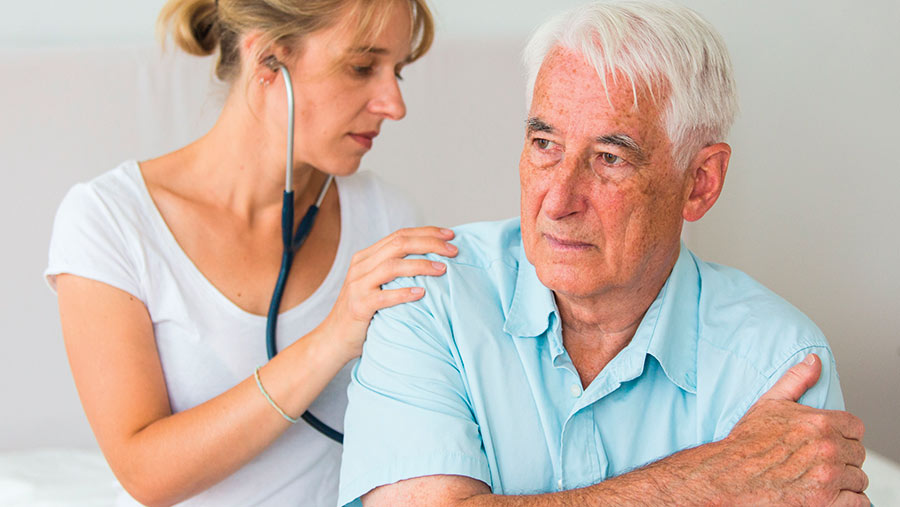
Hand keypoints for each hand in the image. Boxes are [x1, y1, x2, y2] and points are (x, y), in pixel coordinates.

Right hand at [323, 226, 457, 359]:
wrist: (334, 339)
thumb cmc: (365, 313)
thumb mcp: (378, 285)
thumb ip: (396, 271)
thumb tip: (434, 261)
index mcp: (366, 256)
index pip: (400, 235)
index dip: (427, 232)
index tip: (451, 235)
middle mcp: (361, 266)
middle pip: (399, 244)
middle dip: (429, 244)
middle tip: (453, 250)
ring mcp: (357, 285)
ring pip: (392, 266)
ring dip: (421, 265)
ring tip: (442, 269)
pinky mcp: (358, 306)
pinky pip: (384, 296)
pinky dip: (404, 293)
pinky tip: (422, 293)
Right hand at [719, 353, 867, 505]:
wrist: (730, 475)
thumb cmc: (747, 441)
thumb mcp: (770, 403)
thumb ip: (797, 379)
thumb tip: (815, 360)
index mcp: (820, 422)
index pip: (856, 428)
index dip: (843, 434)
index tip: (830, 440)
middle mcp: (828, 449)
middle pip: (858, 454)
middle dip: (843, 457)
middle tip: (821, 461)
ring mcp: (828, 477)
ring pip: (859, 478)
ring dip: (845, 480)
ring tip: (822, 478)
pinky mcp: (825, 502)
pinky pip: (858, 502)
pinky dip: (848, 500)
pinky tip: (830, 495)